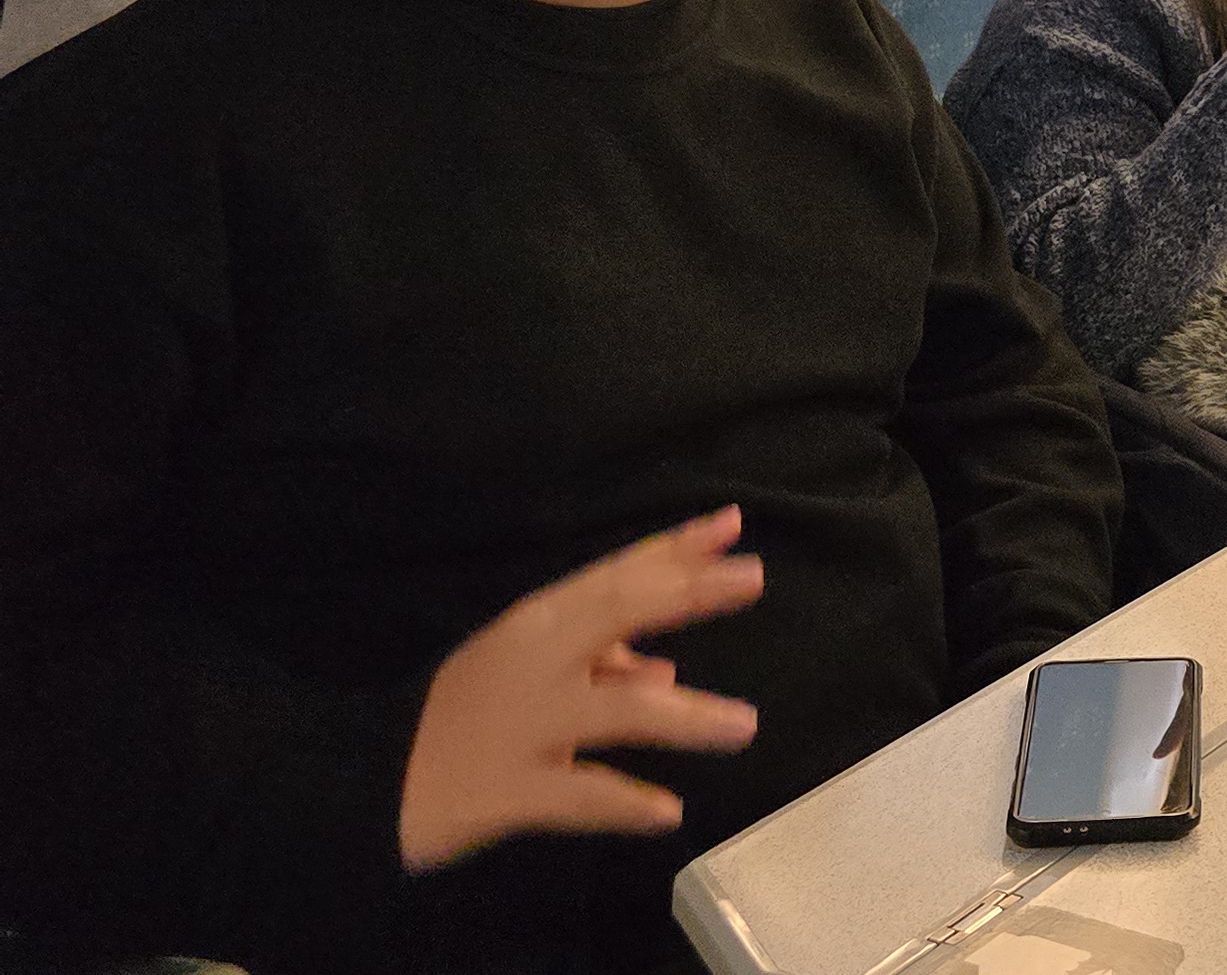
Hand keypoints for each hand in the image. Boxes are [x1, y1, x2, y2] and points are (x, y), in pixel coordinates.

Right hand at [397, 509, 764, 872]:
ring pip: (614, 713)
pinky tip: (667, 812)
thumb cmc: (456, 714)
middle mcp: (534, 663)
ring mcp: (523, 727)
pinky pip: (576, 798)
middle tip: (752, 578)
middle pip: (617, 614)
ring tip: (744, 726)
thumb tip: (663, 670)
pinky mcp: (507, 792)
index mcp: (536, 626)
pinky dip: (624, 803)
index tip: (731, 524)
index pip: (615, 576)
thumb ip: (595, 663)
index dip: (673, 548)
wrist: (364, 780)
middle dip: (686, 593)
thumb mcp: (519, 668)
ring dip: (685, 717)